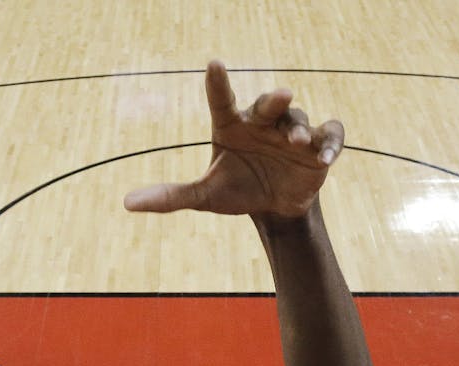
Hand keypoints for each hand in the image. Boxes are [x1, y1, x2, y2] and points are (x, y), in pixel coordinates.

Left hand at [124, 60, 343, 217]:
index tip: (214, 64)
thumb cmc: (236, 190)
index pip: (222, 99)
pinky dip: (331, 142)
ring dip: (299, 129)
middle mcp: (262, 123)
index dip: (218, 83)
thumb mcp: (204, 196)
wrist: (273, 207)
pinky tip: (325, 157)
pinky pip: (330, 134)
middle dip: (273, 100)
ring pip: (298, 119)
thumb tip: (127, 203)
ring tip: (295, 142)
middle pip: (267, 104)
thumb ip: (171, 196)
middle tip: (280, 96)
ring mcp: (291, 132)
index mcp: (231, 126)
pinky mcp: (317, 145)